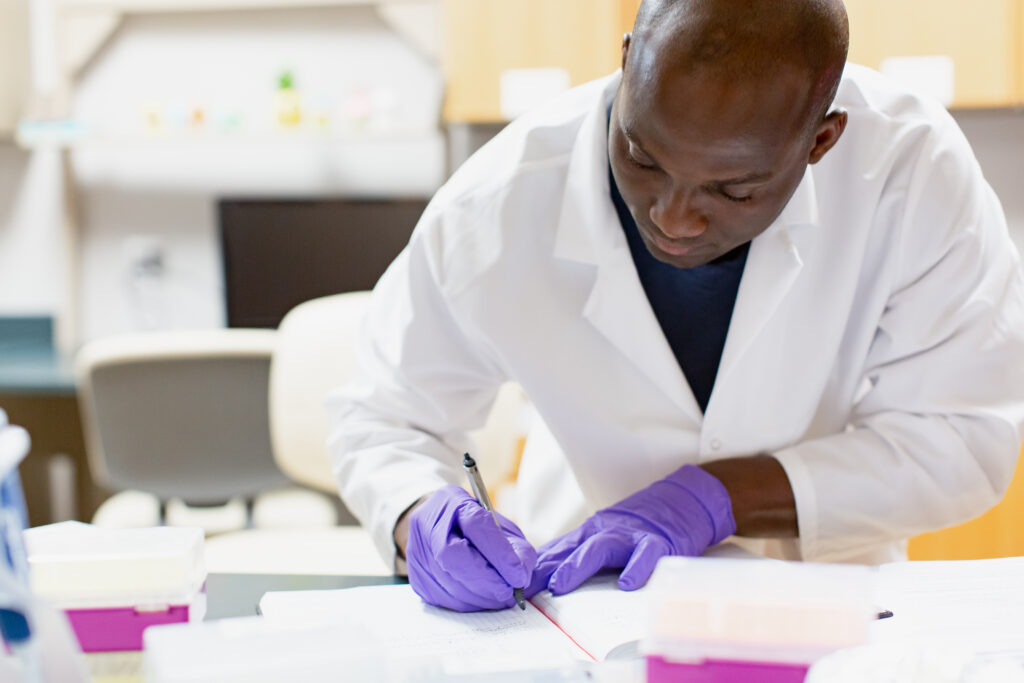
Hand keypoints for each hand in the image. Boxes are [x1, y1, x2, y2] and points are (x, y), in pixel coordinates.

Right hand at [406, 485, 536, 611]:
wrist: (434, 527)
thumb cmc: (472, 527)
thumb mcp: (499, 526)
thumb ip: (515, 546)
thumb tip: (522, 575)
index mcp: (452, 501)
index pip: (476, 525)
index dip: (500, 554)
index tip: (519, 575)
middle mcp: (428, 524)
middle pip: (455, 557)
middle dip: (488, 580)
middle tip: (510, 592)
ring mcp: (417, 552)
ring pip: (449, 583)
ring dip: (481, 596)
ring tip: (500, 597)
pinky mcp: (416, 578)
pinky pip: (443, 599)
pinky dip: (468, 603)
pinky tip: (481, 598)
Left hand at [528, 465, 734, 594]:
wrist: (680, 503)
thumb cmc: (635, 529)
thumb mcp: (599, 540)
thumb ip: (571, 558)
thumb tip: (534, 581)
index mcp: (586, 536)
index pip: (552, 553)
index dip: (529, 570)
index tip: (505, 588)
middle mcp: (603, 533)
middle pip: (569, 549)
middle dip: (544, 568)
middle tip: (525, 588)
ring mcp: (630, 537)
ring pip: (600, 547)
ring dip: (578, 566)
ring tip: (561, 585)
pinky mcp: (659, 543)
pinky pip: (646, 555)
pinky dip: (636, 568)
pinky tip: (627, 584)